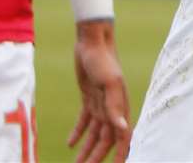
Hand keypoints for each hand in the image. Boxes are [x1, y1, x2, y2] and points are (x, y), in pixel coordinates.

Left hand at [69, 20, 130, 162]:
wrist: (92, 42)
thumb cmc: (103, 60)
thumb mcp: (109, 82)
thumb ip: (116, 105)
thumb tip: (122, 127)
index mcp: (120, 107)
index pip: (122, 137)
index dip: (120, 154)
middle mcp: (112, 109)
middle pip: (105, 140)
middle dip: (97, 157)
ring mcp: (100, 104)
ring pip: (94, 134)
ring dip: (86, 149)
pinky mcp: (89, 98)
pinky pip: (84, 121)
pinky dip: (78, 133)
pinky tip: (70, 143)